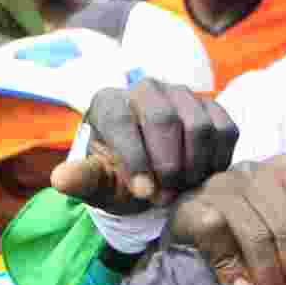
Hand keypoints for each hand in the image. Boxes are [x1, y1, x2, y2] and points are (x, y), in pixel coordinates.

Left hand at [51, 79, 238, 213]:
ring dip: (194, 165)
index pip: (122, 121)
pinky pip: (225, 129)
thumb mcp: (99, 185)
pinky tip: (202, 176)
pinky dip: (217, 159)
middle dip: (167, 164)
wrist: (152, 178)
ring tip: (182, 188)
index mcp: (109, 102)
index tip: (143, 192)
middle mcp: (146, 89)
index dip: (135, 158)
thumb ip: (83, 181)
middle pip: (164, 117)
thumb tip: (60, 179)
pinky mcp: (212, 107)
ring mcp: (183, 94)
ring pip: (199, 124)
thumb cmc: (119, 179)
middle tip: (165, 195)